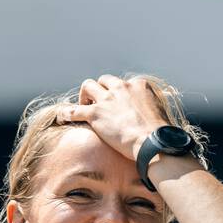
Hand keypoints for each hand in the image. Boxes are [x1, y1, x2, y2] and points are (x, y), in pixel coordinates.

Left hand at [55, 75, 170, 160]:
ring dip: (85, 95)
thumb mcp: (159, 113)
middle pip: (105, 80)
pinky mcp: (95, 113)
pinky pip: (74, 110)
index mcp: (139, 85)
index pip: (123, 83)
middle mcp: (122, 87)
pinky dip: (67, 113)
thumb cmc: (160, 134)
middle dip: (100, 89)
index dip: (119, 94)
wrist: (153, 142)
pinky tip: (62, 117)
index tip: (119, 105)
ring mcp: (107, 99)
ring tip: (84, 106)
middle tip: (99, 103)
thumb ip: (150, 109)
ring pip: (88, 86)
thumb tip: (149, 117)